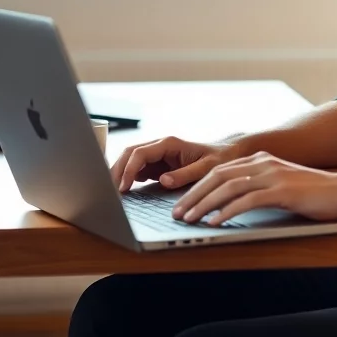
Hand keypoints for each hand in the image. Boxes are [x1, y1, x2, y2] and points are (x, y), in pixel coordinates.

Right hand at [110, 133, 248, 192]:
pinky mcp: (157, 165)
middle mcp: (160, 146)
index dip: (128, 169)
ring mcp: (157, 155)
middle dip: (117, 170)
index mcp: (170, 144)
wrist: (227, 154)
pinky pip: (137, 169)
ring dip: (119, 173)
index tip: (123, 187)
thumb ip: (185, 174)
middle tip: (109, 191)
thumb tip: (163, 181)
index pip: (140, 153)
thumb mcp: (206, 168)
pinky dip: (127, 178)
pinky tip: (123, 191)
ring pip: (130, 160)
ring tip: (110, 192)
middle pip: (129, 153)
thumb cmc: (219, 158)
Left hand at [171, 151, 336, 224]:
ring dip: (204, 204)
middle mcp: (263, 162)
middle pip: (217, 176)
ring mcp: (272, 174)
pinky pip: (247, 200)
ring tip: (188, 219)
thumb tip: (230, 206)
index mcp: (260, 159)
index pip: (219, 170)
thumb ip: (258, 190)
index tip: (182, 203)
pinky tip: (215, 223)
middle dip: (193, 195)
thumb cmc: (314, 194)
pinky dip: (227, 211)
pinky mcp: (282, 189)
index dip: (197, 187)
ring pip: (227, 187)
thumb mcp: (280, 187)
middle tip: (176, 213)